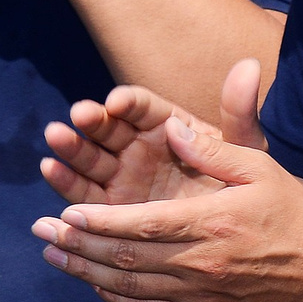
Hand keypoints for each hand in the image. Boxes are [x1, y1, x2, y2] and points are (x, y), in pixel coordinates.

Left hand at [32, 114, 302, 301]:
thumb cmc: (290, 213)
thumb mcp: (259, 168)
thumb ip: (213, 149)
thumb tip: (169, 126)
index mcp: (208, 223)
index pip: (139, 224)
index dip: (98, 220)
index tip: (66, 211)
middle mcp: (197, 263)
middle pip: (123, 257)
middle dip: (77, 242)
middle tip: (41, 229)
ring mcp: (196, 293)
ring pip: (127, 286)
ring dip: (84, 271)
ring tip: (52, 254)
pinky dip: (114, 297)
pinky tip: (91, 283)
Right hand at [42, 59, 267, 208]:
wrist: (232, 236)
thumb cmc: (241, 186)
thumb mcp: (244, 150)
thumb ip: (240, 112)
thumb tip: (250, 65)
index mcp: (167, 125)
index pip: (143, 108)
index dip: (130, 103)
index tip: (118, 103)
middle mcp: (137, 146)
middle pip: (109, 128)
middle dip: (92, 121)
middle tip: (77, 116)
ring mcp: (120, 176)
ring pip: (91, 157)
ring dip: (71, 147)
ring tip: (55, 137)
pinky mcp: (108, 208)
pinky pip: (84, 193)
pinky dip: (66, 181)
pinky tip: (51, 169)